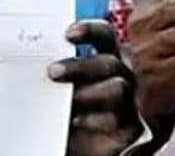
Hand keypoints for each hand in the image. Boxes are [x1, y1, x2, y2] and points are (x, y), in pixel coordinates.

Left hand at [49, 20, 141, 155]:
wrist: (77, 150)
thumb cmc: (68, 119)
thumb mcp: (61, 91)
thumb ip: (60, 74)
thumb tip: (40, 61)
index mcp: (107, 61)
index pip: (104, 37)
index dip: (90, 31)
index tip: (68, 34)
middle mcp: (122, 78)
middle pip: (109, 63)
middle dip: (80, 66)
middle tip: (52, 72)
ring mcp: (130, 103)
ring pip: (117, 88)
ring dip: (89, 93)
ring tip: (67, 102)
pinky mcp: (134, 129)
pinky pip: (120, 119)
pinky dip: (97, 120)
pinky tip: (79, 122)